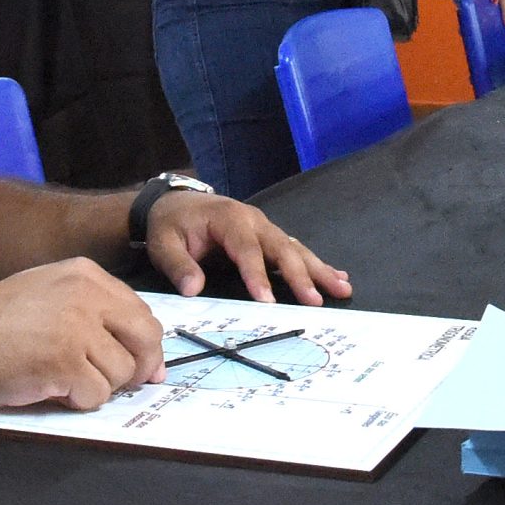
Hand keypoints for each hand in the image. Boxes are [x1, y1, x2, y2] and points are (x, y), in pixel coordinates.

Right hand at [0, 259, 164, 411]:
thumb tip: (140, 352)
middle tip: (122, 384)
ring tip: (65, 380)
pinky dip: (79, 401)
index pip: (141, 312)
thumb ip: (94, 312)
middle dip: (140, 368)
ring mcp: (78, 329)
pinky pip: (97, 395)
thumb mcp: (49, 293)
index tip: (140, 365)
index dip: (145, 345)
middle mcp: (88, 296)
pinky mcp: (66, 363)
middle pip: (146, 338)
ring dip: (99, 386)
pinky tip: (53, 390)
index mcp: (86, 275)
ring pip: (122, 372)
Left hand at [143, 191, 353, 305]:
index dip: (257, 276)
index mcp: (229, 219)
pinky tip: (338, 276)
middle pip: (281, 248)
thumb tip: (193, 288)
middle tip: (315, 301)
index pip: (246, 249)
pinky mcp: (269, 236)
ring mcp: (265, 227)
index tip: (267, 302)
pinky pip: (296, 250)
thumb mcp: (163, 243)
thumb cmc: (171, 224)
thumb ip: (178, 265)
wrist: (175, 202)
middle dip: (300, 276)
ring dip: (319, 270)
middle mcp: (254, 220)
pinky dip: (316, 264)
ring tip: (342, 288)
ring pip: (296, 249)